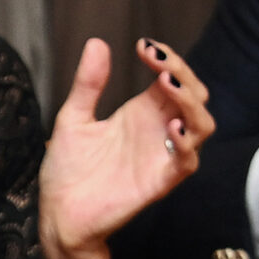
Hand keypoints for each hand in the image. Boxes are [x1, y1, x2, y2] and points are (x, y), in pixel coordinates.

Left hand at [39, 37, 212, 258]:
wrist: (57, 215)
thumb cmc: (67, 170)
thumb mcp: (73, 119)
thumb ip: (88, 84)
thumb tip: (96, 43)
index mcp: (142, 112)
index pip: (171, 78)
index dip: (166, 59)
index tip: (143, 45)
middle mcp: (158, 131)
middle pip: (193, 95)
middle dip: (181, 73)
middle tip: (157, 61)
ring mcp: (161, 156)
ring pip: (201, 125)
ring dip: (191, 103)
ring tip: (167, 86)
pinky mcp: (159, 182)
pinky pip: (187, 162)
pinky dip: (186, 143)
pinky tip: (173, 127)